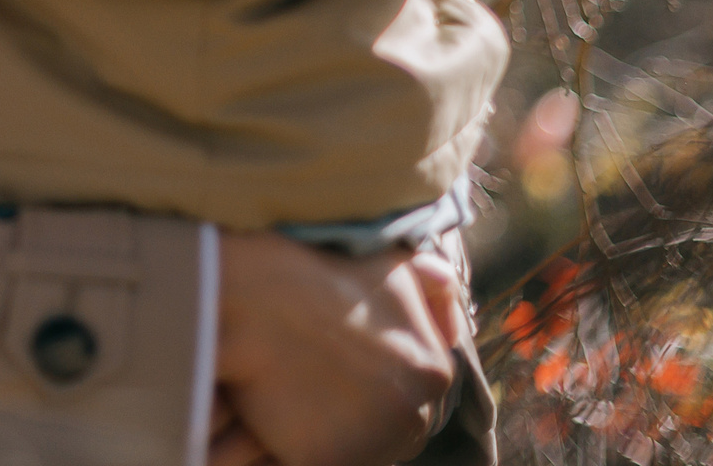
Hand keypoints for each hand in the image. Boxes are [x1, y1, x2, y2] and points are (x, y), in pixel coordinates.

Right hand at [214, 232, 458, 465]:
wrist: (256, 297)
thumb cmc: (323, 274)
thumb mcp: (393, 265)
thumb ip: (435, 288)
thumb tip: (456, 314)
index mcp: (434, 372)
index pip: (425, 391)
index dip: (392, 378)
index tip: (358, 366)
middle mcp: (412, 414)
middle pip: (401, 427)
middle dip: (375, 411)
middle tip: (334, 387)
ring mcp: (369, 442)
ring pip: (369, 450)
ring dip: (349, 435)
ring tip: (312, 403)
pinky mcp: (323, 461)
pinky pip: (326, 461)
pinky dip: (308, 447)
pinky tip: (290, 418)